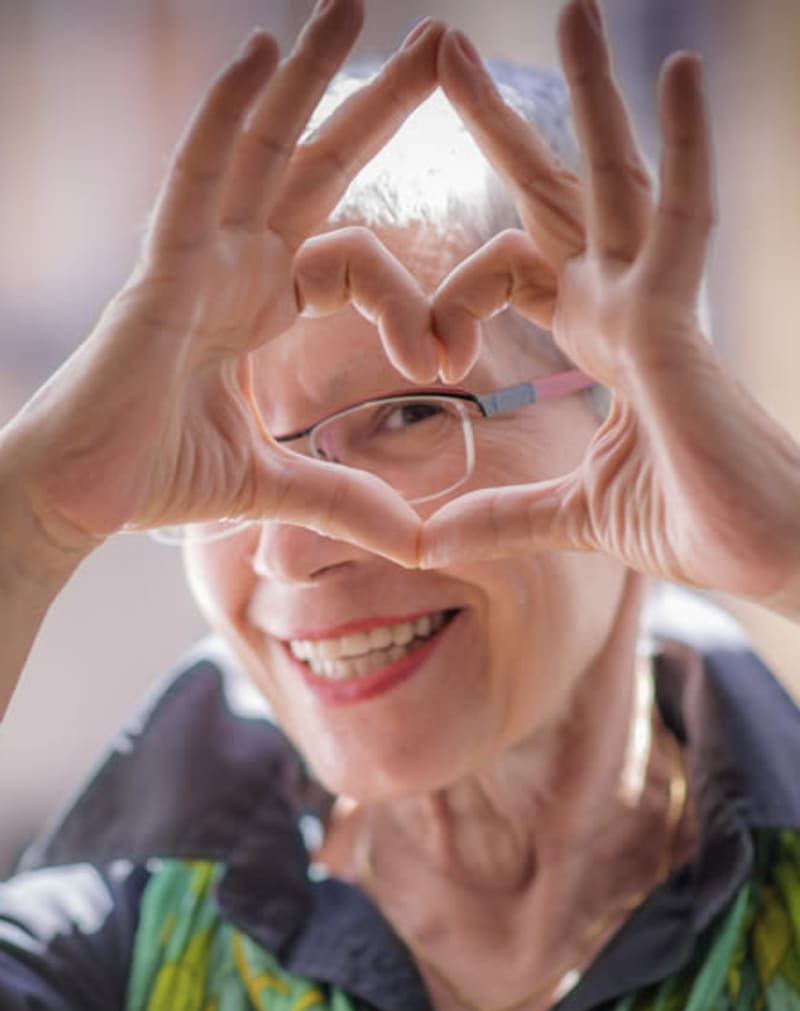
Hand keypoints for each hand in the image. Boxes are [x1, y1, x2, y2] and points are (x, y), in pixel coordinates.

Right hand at [2, 0, 443, 568]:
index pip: (354, 261)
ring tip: (353, 5)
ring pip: (260, 149)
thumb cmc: (154, 477)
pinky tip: (263, 51)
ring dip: (307, 76)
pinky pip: (197, 175)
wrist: (78, 501)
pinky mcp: (161, 271)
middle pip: (316, 167)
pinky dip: (229, 114)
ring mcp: (195, 259)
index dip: (410, 299)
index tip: (450, 356)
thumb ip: (343, 497)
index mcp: (260, 307)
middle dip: (375, 107)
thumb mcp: (273, 484)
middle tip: (440, 42)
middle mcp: (232, 267)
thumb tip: (415, 538)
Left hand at [423, 0, 799, 614]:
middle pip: (553, 194)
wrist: (770, 558)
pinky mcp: (683, 328)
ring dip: (591, 94)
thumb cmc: (693, 525)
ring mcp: (657, 308)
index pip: (514, 265)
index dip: (453, 289)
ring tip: (572, 6)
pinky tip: (677, 68)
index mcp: (600, 338)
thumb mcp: (570, 515)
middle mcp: (625, 307)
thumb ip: (500, 516)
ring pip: (618, 179)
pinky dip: (685, 147)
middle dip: (499, 126)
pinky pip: (684, 221)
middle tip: (446, 48)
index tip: (426, 355)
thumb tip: (424, 541)